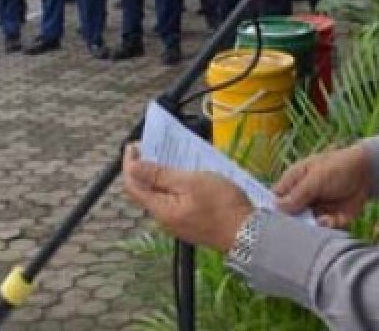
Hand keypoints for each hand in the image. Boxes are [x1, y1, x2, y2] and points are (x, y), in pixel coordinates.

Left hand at [122, 143, 253, 252]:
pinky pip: (171, 200)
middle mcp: (164, 219)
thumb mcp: (191, 182)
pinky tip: (181, 174)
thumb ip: (160, 174)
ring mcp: (177, 222)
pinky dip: (170, 184)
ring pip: (158, 196)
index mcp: (161, 209)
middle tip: (149, 148)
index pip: (133, 185)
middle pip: (143, 192)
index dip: (130, 164)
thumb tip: (133, 166)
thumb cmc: (222, 205)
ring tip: (165, 157)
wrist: (249, 233)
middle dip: (141, 168)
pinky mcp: (189, 222)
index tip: (134, 145)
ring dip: (156, 176)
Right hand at [273, 144, 372, 229]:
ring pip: (308, 225)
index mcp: (293, 183)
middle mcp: (303, 198)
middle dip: (295, 223)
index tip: (273, 223)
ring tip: (318, 220)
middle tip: (299, 226)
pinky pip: (325, 229)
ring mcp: (316, 209)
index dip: (274, 211)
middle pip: (291, 216)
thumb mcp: (315, 179)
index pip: (276, 199)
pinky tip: (331, 220)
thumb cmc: (336, 167)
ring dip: (312, 227)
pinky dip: (328, 226)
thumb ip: (297, 195)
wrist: (366, 172)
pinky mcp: (331, 218)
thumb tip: (276, 208)